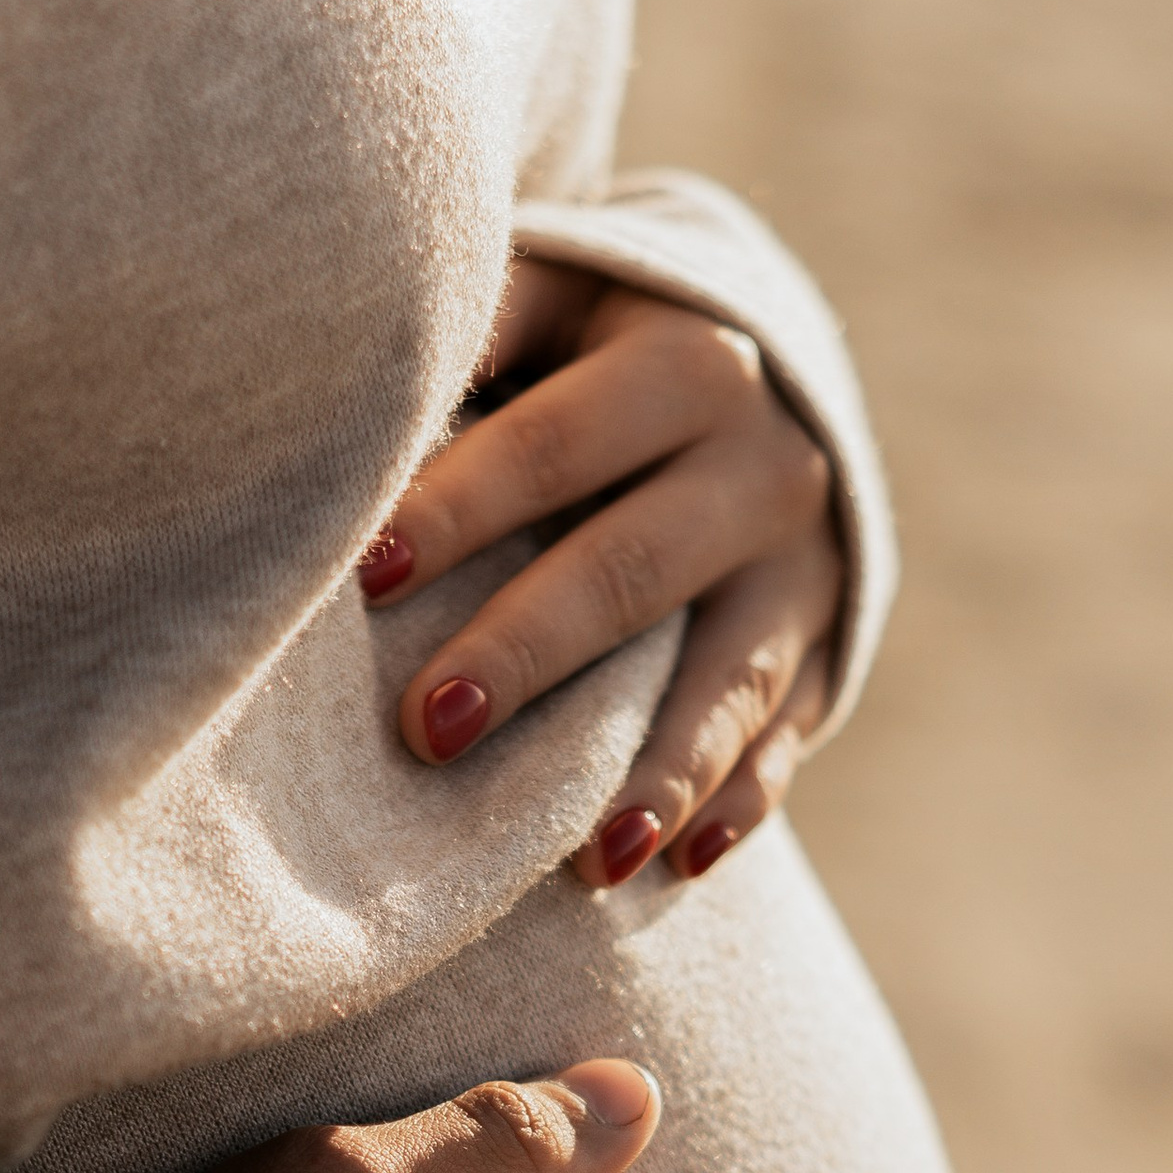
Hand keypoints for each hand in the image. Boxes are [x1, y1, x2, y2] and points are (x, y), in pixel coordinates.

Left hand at [357, 255, 848, 890]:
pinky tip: (669, 868)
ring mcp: (798, 572)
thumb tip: (351, 368)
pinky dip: (731, 807)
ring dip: (655, 771)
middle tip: (428, 730)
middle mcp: (760, 468)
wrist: (771, 380)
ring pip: (725, 679)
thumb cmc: (599, 350)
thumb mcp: (560, 303)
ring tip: (587, 859)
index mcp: (686, 363)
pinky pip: (778, 739)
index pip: (556, 443)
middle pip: (631, 569)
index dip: (459, 506)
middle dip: (527, 652)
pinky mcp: (820, 651)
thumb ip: (481, 324)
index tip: (364, 579)